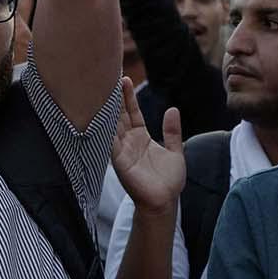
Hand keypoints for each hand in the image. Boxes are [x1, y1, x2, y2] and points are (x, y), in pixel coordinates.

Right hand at [110, 78, 183, 216]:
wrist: (165, 202)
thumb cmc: (169, 181)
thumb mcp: (175, 152)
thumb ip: (172, 132)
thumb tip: (173, 110)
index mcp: (141, 138)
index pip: (132, 112)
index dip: (128, 97)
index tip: (124, 79)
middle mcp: (128, 142)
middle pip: (119, 115)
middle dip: (115, 97)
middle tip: (110, 76)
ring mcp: (122, 151)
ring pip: (112, 125)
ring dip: (108, 109)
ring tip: (103, 90)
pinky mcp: (119, 161)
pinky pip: (110, 142)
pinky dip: (106, 129)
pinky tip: (102, 115)